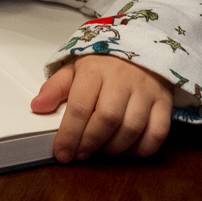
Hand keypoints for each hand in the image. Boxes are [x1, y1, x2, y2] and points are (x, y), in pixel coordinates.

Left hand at [30, 55, 172, 162]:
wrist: (141, 46)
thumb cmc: (104, 63)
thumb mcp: (75, 68)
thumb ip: (56, 87)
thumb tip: (37, 106)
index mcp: (95, 70)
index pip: (81, 106)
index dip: (69, 134)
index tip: (62, 153)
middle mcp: (123, 80)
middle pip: (108, 118)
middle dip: (91, 142)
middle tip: (80, 154)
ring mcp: (146, 91)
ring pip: (132, 128)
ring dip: (114, 148)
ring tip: (100, 151)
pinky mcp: (164, 102)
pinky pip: (158, 132)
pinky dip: (142, 149)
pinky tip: (127, 150)